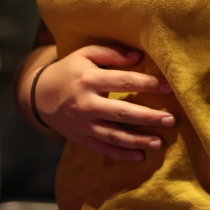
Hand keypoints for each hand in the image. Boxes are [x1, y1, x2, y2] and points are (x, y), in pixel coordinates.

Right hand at [33, 44, 174, 160]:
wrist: (39, 95)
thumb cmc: (69, 69)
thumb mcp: (86, 53)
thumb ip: (112, 53)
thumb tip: (139, 56)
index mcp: (89, 79)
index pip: (124, 81)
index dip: (148, 84)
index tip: (169, 87)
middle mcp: (86, 104)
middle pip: (123, 112)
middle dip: (148, 117)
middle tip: (171, 119)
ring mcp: (83, 124)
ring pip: (115, 135)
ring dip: (138, 140)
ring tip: (159, 142)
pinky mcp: (81, 139)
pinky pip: (104, 149)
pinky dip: (122, 155)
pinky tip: (140, 156)